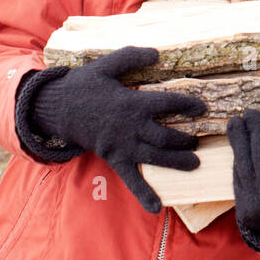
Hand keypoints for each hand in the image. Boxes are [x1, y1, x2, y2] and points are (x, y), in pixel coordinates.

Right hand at [24, 46, 205, 213]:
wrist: (57, 109)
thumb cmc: (84, 85)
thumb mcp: (106, 65)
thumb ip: (132, 57)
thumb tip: (157, 53)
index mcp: (132, 103)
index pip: (167, 104)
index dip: (187, 106)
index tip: (203, 108)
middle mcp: (131, 127)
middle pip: (166, 136)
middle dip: (186, 139)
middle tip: (198, 139)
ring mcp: (123, 145)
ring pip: (156, 157)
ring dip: (177, 162)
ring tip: (195, 163)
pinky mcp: (114, 158)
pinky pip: (131, 178)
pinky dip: (144, 193)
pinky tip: (157, 207)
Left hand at [227, 109, 259, 244]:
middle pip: (259, 153)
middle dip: (255, 129)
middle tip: (252, 112)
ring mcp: (253, 200)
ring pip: (243, 162)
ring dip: (238, 139)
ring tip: (236, 121)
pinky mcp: (242, 205)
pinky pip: (237, 175)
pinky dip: (236, 156)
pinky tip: (236, 142)